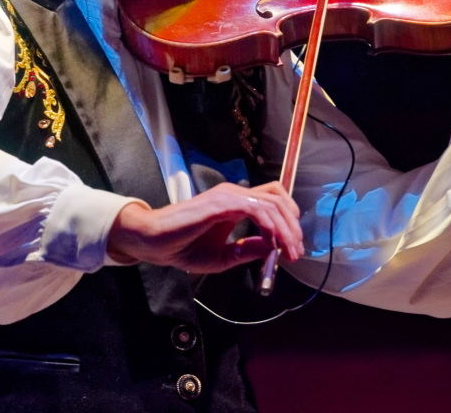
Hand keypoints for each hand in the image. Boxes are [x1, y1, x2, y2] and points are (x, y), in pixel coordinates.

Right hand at [106, 181, 303, 273]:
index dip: (288, 220)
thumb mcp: (222, 257)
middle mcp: (234, 194)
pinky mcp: (221, 203)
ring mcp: (228, 196)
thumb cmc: (182, 247)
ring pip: (271, 204)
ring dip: (285, 229)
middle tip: (297, 251)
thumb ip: (246, 251)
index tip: (292, 247)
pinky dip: (270, 226)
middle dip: (293, 226)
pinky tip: (272, 244)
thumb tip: (272, 248)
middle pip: (278, 199)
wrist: (153, 243)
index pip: (272, 200)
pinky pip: (256, 210)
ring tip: (289, 250)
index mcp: (235, 203)